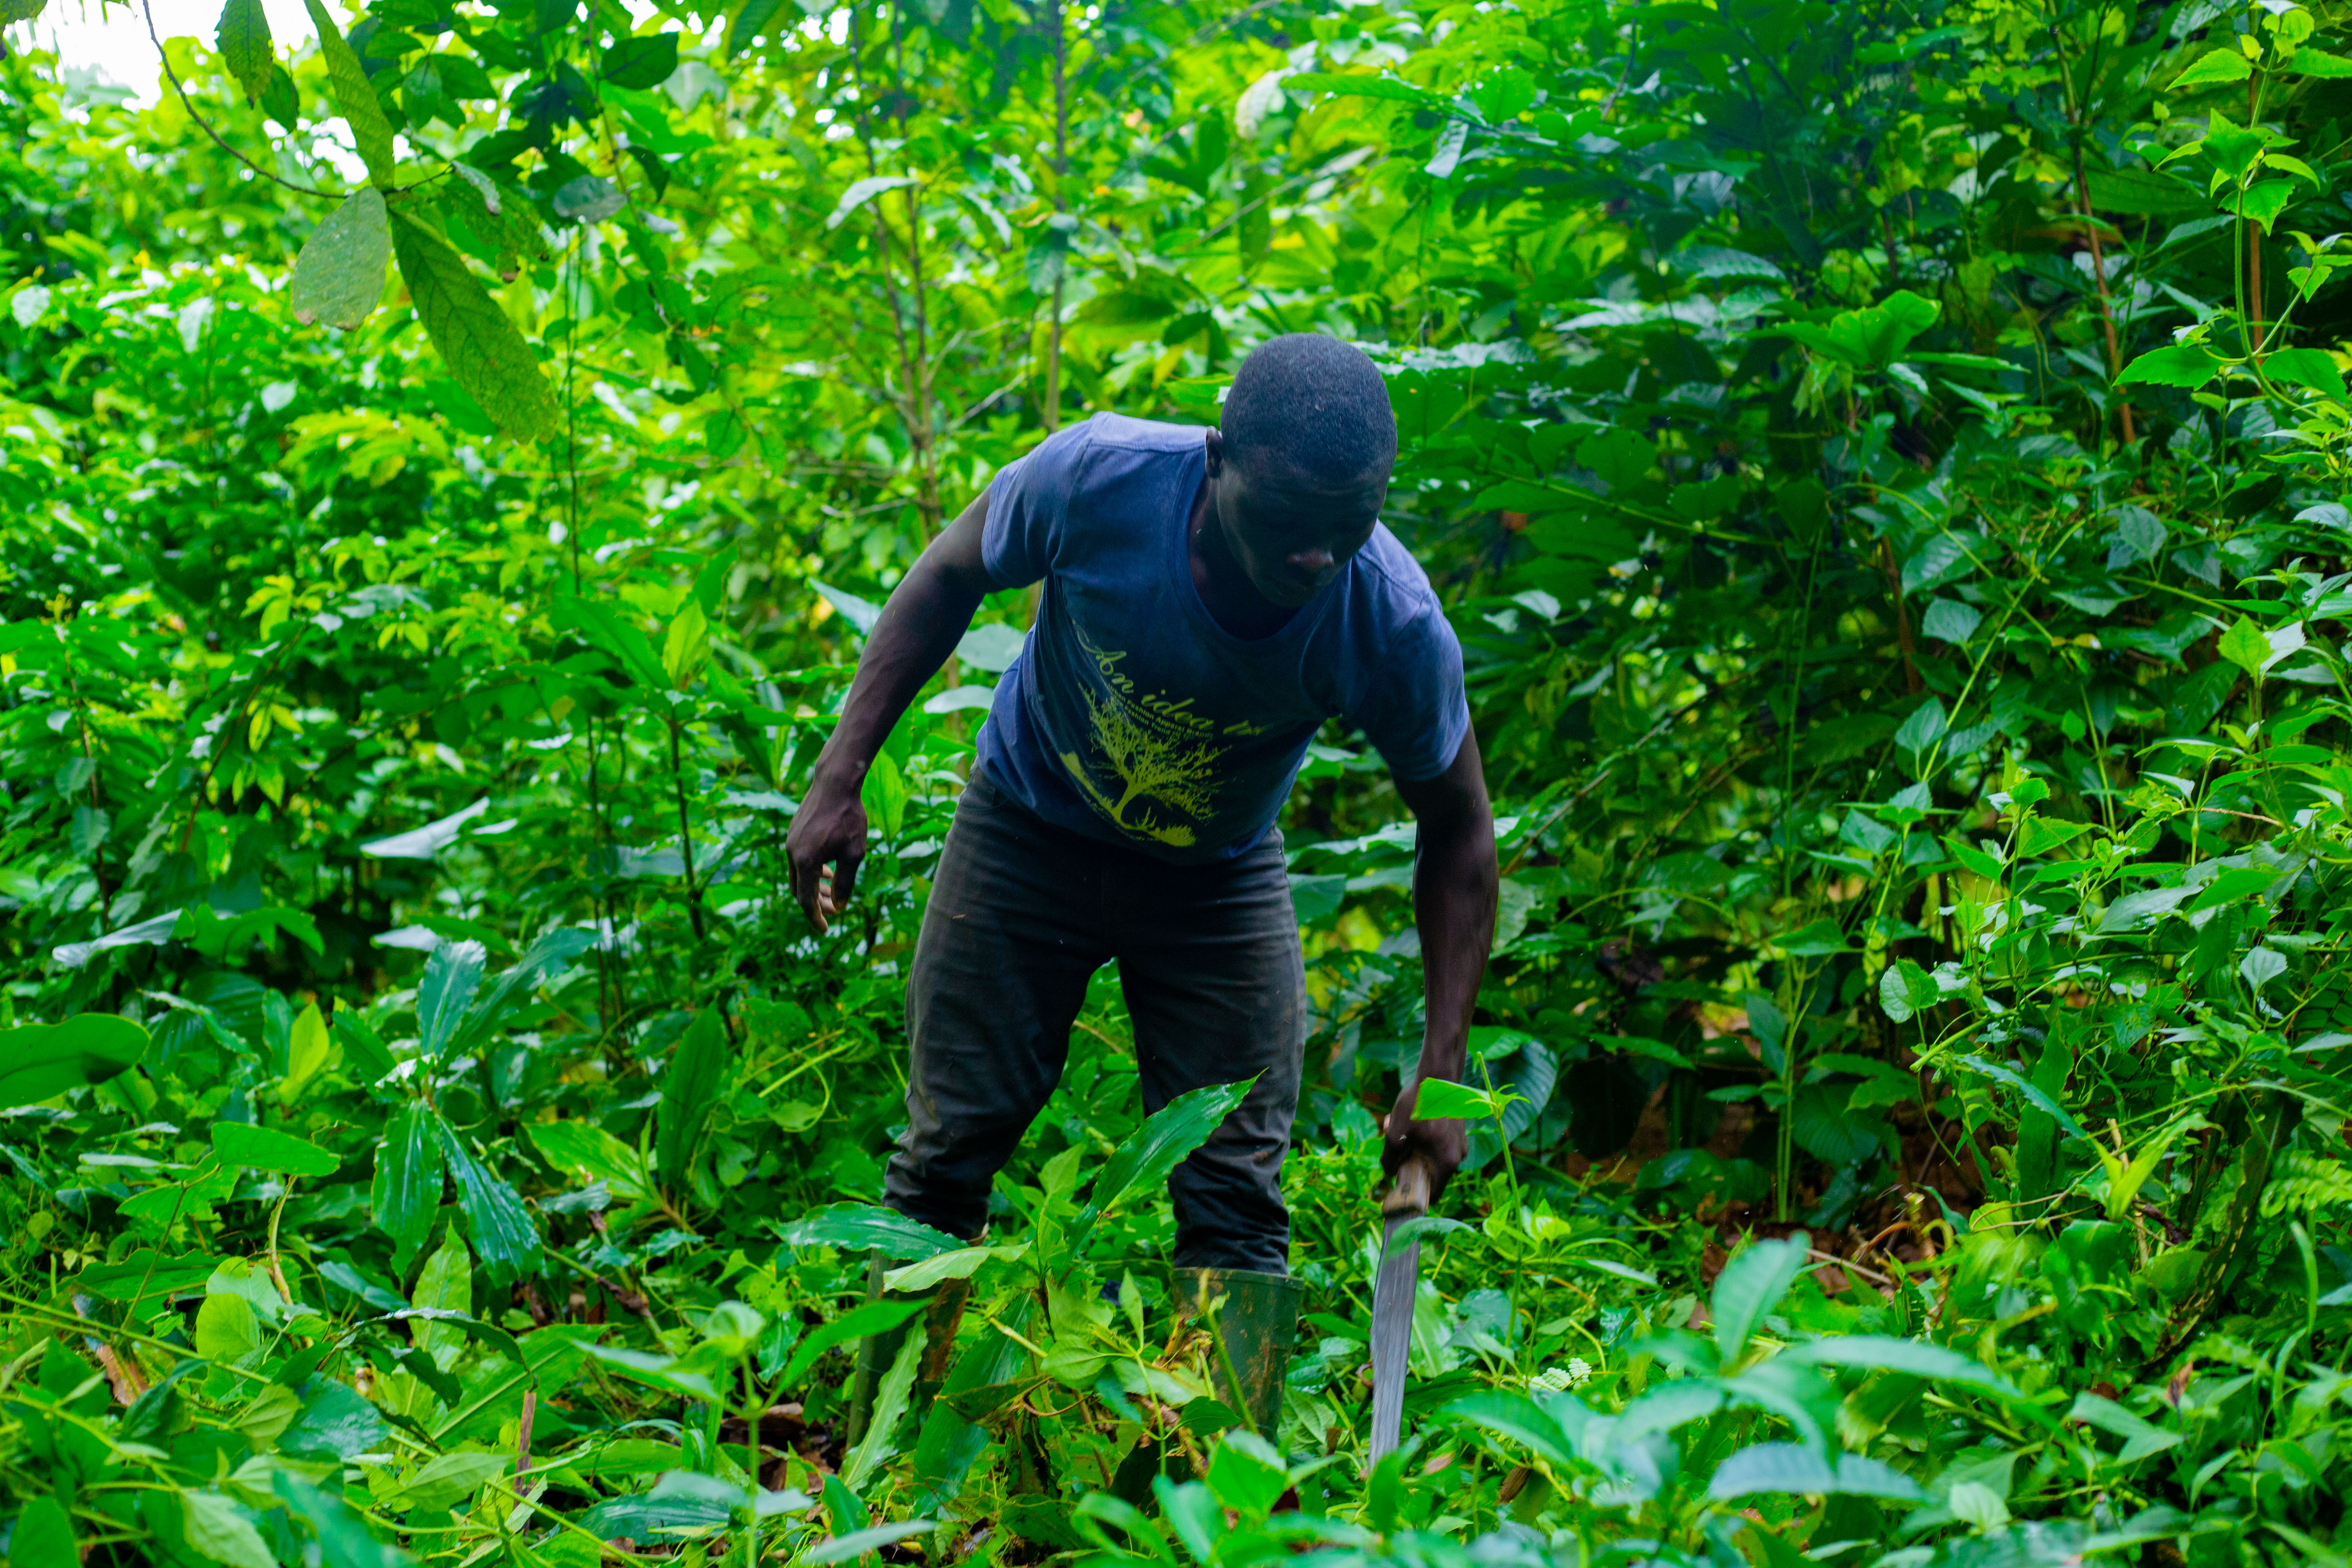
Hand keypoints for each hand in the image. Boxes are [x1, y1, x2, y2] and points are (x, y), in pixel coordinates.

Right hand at [785, 766, 866, 931]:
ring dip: (814, 886)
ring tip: (832, 890)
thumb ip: (846, 883)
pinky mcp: (793, 832)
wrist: (835, 783)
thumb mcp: (854, 854)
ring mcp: (790, 841)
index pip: (806, 900)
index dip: (816, 917)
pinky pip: (798, 860)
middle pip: (799, 889)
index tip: (826, 929)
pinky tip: (827, 869)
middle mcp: (792, 853)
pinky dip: (811, 871)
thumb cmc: (848, 818)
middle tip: (835, 909)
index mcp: (805, 862)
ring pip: (798, 875)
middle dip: (816, 903)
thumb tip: (840, 906)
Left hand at [1382, 1075, 1467, 1201]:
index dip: (1415, 1193)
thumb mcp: (1395, 1133)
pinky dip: (1424, 1138)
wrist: (1438, 1075)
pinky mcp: (1458, 1132)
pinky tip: (1411, 1119)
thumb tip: (1389, 1174)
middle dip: (1409, 1163)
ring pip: (1432, 1156)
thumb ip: (1390, 1159)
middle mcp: (1457, 1156)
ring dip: (1414, 1148)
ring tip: (1398, 1126)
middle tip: (1394, 1146)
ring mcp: (1460, 1143)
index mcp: (1446, 1162)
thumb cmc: (1417, 1104)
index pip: (1433, 1194)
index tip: (1400, 1184)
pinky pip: (1439, 1144)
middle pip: (1430, 1173)